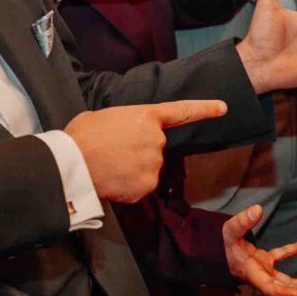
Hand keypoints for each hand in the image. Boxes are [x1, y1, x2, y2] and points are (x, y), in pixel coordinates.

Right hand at [64, 98, 227, 202]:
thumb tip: (120, 135)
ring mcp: (154, 163)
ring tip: (109, 166)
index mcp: (146, 116)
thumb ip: (122, 123)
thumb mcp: (102, 117)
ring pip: (147, 169)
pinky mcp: (147, 185)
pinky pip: (140, 187)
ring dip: (132, 170)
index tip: (223, 108)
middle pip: (154, 148)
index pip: (182, 111)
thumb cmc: (81, 137)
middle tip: (112, 153)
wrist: (73, 163)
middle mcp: (156, 139)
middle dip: (137, 152)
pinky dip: (128, 187)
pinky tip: (112, 180)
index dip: (204, 109)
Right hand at [222, 204, 296, 295]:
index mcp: (252, 273)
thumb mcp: (229, 231)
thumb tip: (257, 209)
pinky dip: (295, 250)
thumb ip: (242, 221)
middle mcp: (260, 276)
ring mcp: (263, 270)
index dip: (284, 293)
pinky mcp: (265, 261)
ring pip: (287, 280)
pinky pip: (283, 257)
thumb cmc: (219, 244)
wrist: (212, 251)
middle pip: (284, 290)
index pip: (270, 288)